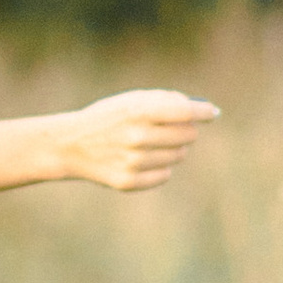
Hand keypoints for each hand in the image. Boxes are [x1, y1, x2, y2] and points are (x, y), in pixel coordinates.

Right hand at [60, 89, 219, 192]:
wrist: (70, 145)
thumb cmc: (108, 118)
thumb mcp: (131, 101)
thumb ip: (165, 101)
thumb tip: (202, 111)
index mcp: (138, 110)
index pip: (185, 111)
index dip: (204, 111)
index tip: (213, 113)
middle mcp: (137, 136)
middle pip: (188, 135)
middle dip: (186, 129)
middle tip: (174, 128)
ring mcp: (133, 161)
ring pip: (179, 155)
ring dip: (172, 148)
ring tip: (150, 144)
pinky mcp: (129, 181)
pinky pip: (165, 175)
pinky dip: (160, 167)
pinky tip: (140, 160)